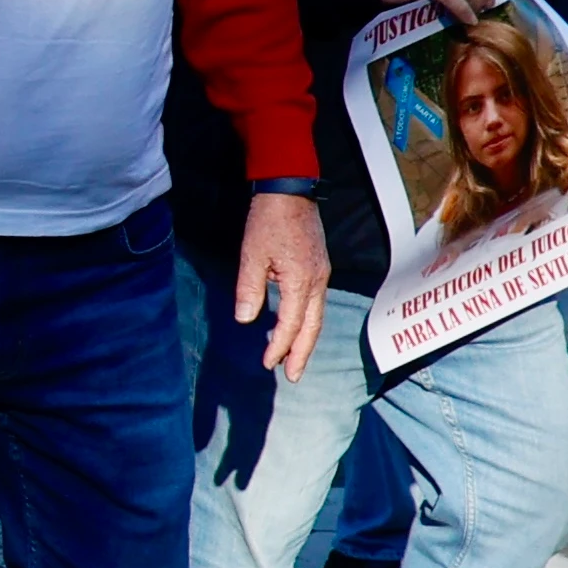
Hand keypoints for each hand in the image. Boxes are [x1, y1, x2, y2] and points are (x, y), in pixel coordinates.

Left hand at [236, 191, 328, 381]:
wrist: (290, 191)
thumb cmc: (268, 221)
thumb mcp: (252, 255)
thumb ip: (249, 289)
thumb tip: (246, 319)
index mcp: (301, 281)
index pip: (291, 324)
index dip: (279, 346)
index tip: (268, 364)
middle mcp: (317, 282)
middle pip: (313, 327)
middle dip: (302, 354)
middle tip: (293, 377)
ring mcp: (321, 275)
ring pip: (317, 317)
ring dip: (306, 341)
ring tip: (296, 361)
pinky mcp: (319, 268)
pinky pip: (316, 304)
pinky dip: (308, 322)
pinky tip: (298, 329)